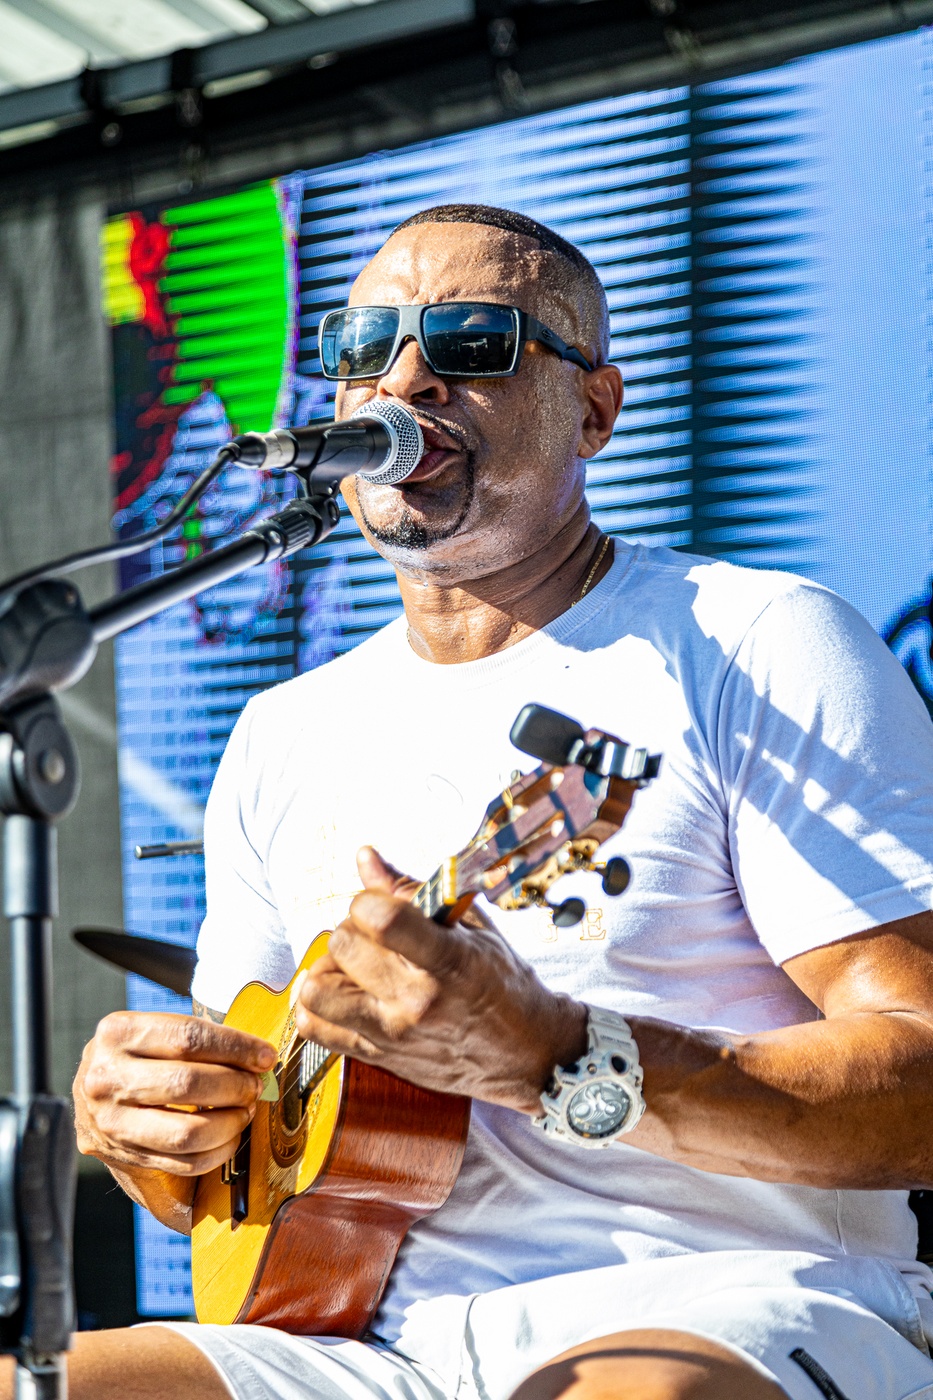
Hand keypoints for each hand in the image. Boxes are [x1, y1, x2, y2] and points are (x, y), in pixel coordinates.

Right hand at [74, 1011, 275, 1176]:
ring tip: (246, 1110)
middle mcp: (107, 1077)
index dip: (236, 1047)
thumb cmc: (136, 1056)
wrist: (89, 1097)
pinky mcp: (124, 1155)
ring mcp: (112, 1122)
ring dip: (231, 1122)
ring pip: (187, 1132)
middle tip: (256, 1085)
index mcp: (117, 1033)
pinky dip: (218, 1151)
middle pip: (188, 1084)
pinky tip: (231, 1135)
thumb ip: (195, 1039)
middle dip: (235, 1085)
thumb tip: (258, 1057)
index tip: (264, 1056)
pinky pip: (183, 1162)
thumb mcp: (150, 1031)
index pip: (188, 1038)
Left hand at [294, 847, 586, 1114]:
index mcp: (448, 960)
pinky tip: (339, 992)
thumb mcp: (473, 929)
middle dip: (353, 928)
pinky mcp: (378, 1056)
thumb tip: (365, 858)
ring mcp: (393, 1033)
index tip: (379, 904)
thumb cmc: (504, 984)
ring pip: (317, 989)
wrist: (527, 1054)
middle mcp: (416, 1000)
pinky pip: (315, 1029)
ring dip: (329, 969)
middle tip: (374, 935)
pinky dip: (316, 1006)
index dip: (368, 900)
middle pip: (343, 943)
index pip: (379, 918)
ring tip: (355, 966)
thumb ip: (413, 892)